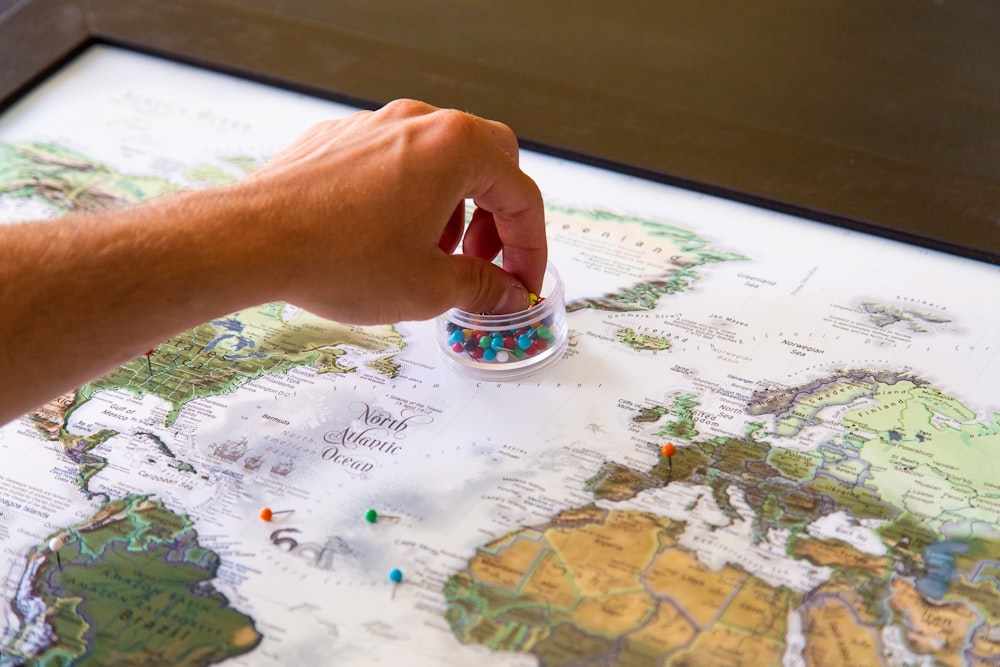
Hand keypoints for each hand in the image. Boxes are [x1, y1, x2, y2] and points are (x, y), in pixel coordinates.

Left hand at [234, 99, 546, 323]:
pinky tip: (388, 238)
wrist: (251, 241)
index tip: (521, 281)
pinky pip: (397, 161)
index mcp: (455, 148)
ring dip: (454, 206)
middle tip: (483, 261)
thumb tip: (505, 294)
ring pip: (442, 158)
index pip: (521, 196)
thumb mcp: (428, 288)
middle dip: (497, 216)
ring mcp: (377, 125)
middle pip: (491, 161)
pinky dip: (411, 196)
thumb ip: (481, 288)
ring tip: (432, 254)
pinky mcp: (341, 138)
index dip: (531, 248)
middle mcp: (419, 123)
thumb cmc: (334, 257)